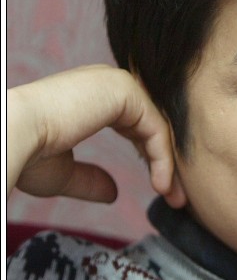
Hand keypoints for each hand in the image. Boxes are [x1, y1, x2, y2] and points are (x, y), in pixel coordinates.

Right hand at [7, 65, 185, 207]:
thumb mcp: (62, 172)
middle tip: (177, 197)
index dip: (152, 157)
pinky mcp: (123, 89)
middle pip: (154, 124)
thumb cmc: (25, 155)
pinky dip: (163, 157)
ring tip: (174, 196)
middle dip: (168, 161)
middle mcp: (107, 85)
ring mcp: (116, 83)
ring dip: (170, 162)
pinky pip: (155, 127)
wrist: (9, 140)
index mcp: (93, 97)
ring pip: (159, 126)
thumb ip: (89, 179)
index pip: (138, 125)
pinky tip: (161, 184)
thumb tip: (113, 193)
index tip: (162, 190)